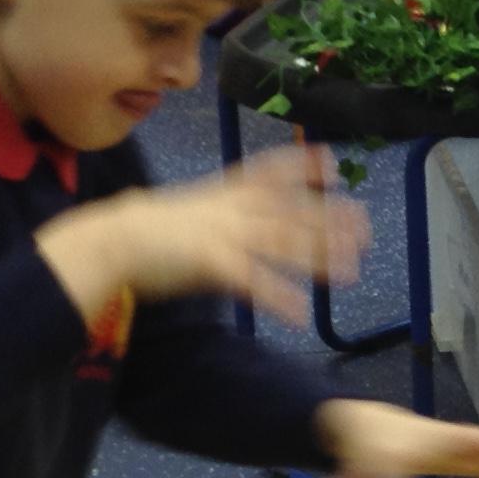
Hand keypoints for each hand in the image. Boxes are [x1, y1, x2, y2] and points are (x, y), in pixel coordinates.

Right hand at [36, 144, 366, 325]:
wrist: (112, 239)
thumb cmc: (146, 230)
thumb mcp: (191, 210)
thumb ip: (220, 213)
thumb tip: (240, 223)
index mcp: (224, 193)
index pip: (270, 172)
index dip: (303, 166)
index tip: (333, 163)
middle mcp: (231, 209)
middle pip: (290, 212)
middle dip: (330, 220)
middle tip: (366, 227)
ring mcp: (224, 233)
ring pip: (283, 243)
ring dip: (319, 257)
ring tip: (350, 272)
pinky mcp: (212, 262)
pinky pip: (253, 282)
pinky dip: (278, 298)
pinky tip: (301, 314)